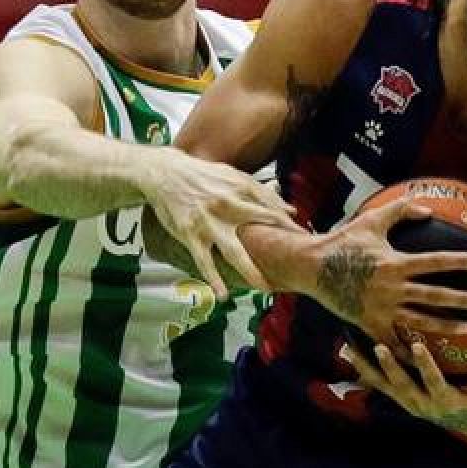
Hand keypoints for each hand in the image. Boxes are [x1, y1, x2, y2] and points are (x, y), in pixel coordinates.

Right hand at [139, 147, 295, 298]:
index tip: (302, 238)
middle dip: (280, 244)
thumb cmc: (200, 175)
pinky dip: (213, 278)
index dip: (288, 224)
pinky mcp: (190, 233)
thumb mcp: (232, 175)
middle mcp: (228, 204)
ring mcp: (209, 221)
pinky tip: (222, 294)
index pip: (271, 207)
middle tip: (296, 262)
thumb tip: (289, 208)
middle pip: (260, 227)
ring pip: (234, 250)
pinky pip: (205, 260)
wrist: (164, 173)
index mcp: (240, 187)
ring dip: (250, 270)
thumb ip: (260, 192)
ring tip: (264, 287)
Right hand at [302, 198, 466, 348]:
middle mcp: (391, 288)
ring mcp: (381, 308)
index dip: (457, 261)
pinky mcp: (369, 322)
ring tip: (463, 328)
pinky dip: (406, 350)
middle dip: (459, 299)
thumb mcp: (371, 221)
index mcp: (394, 263)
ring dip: (442, 325)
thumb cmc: (342, 242)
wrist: (312, 267)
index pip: (433, 262)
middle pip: (432, 295)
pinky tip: (422, 356)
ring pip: (418, 320)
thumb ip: (400, 211)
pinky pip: (391, 340)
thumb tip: (428, 209)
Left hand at [341, 335, 466, 440]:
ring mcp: (410, 404)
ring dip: (367, 368)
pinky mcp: (401, 400)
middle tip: (379, 346)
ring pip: (385, 386)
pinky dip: (364, 370)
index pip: (434, 383)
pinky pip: (380, 385)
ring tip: (350, 349)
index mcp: (447, 402)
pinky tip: (350, 354)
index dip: (424, 365)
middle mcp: (424, 406)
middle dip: (390, 367)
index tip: (416, 345)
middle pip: (403, 386)